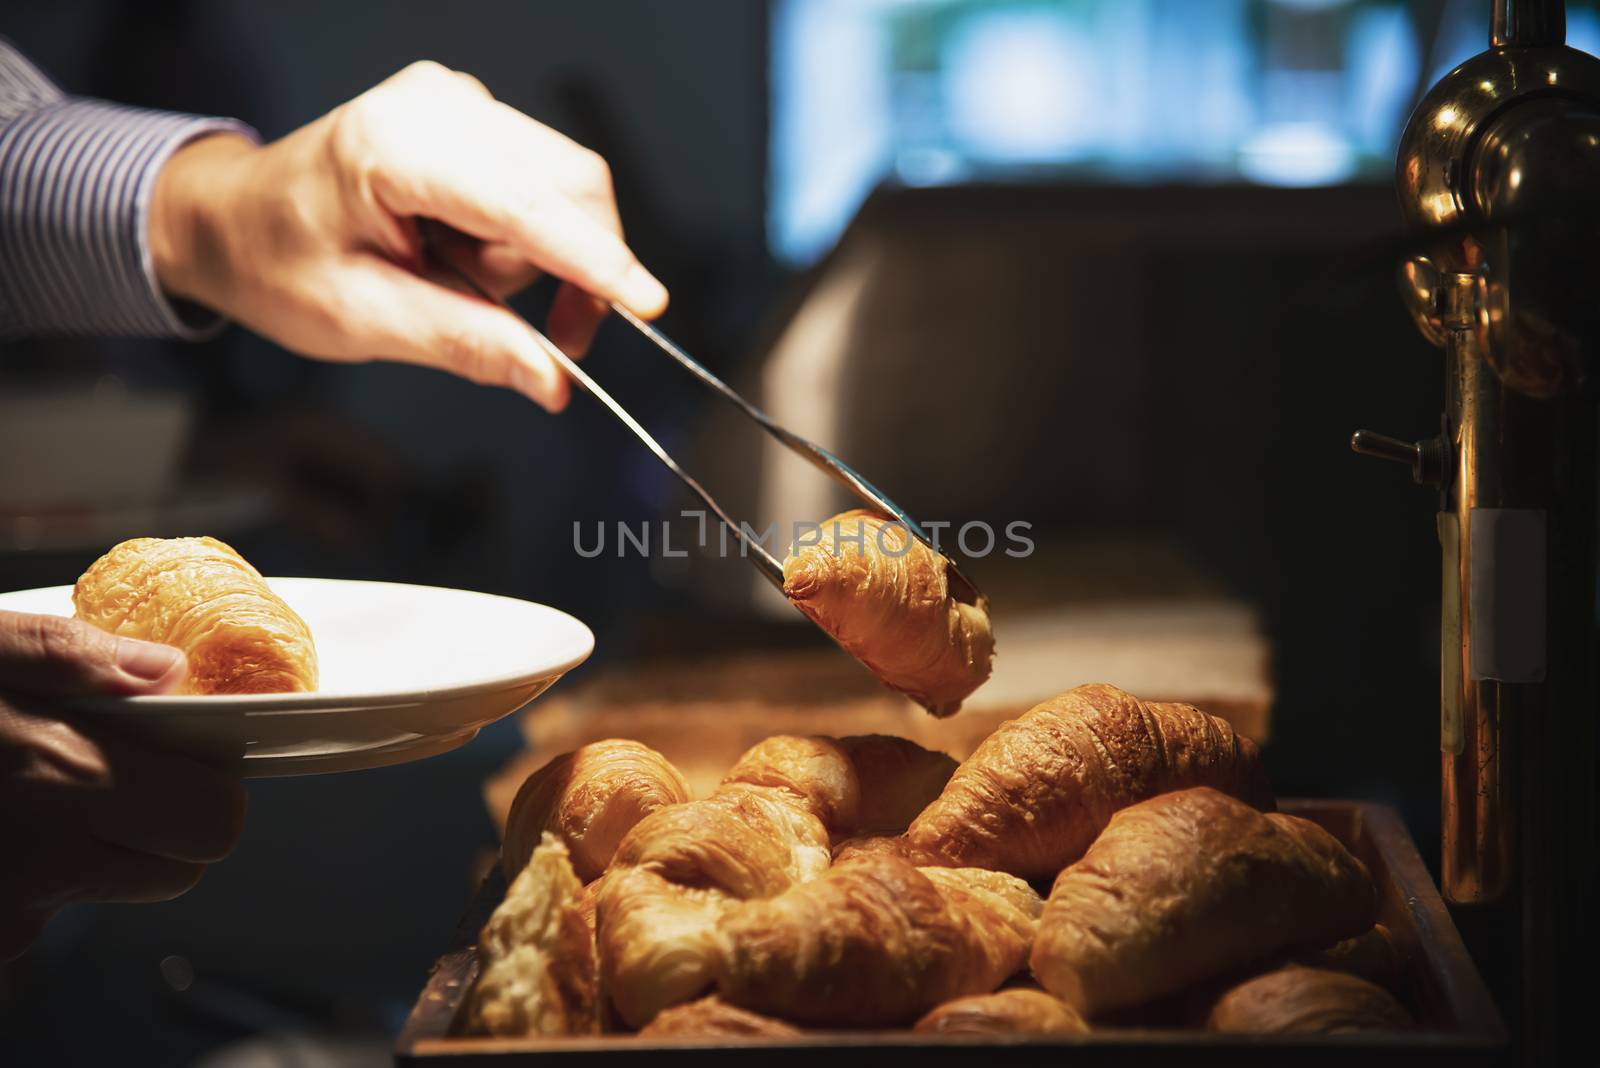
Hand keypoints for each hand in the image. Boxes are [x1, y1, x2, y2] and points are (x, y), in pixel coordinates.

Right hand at [0, 611, 246, 960]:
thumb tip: (168, 672)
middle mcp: (41, 864)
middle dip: (160, 825)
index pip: (213, 823)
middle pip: (175, 870)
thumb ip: (74, 655)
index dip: (208, 788)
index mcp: (60, 778)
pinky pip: (34, 918)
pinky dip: (21, 880)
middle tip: (104, 776)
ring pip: (103, 893)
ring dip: (84, 851)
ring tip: (15, 793)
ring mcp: (4, 917)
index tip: (182, 758)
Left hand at [149, 60, 667, 412]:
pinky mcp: (473, 117)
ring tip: (469, 285)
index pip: (524, 205)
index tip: (645, 303)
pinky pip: (544, 181)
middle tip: (556, 340)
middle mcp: (436, 105)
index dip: (594, 258)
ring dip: (544, 256)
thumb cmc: (280, 263)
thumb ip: (466, 344)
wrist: (234, 219)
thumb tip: (551, 380)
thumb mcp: (364, 321)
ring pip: (565, 186)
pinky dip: (530, 235)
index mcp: (394, 148)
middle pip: (568, 184)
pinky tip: (471, 255)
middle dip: (577, 269)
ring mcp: (458, 102)